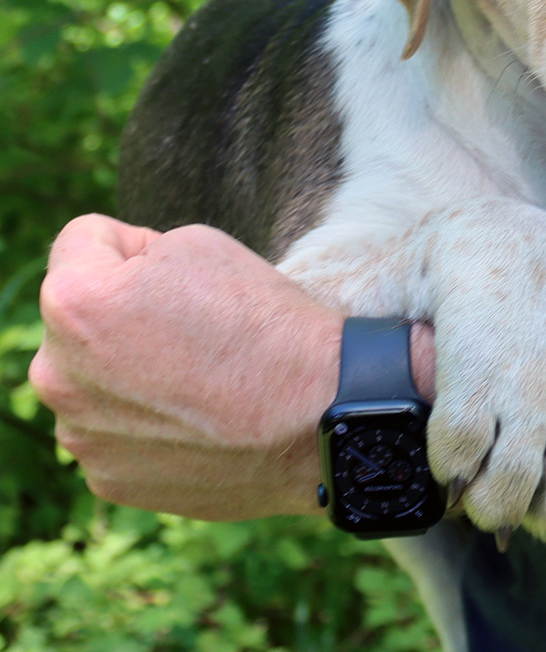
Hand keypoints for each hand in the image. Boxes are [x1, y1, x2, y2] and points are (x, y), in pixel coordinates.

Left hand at [29, 215, 351, 519]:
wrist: (316, 413)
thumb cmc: (262, 320)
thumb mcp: (199, 245)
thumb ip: (134, 254)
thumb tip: (112, 287)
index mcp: (73, 303)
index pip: (84, 239)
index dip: (142, 244)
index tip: (185, 275)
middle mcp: (56, 375)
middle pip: (81, 315)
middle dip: (124, 310)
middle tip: (196, 327)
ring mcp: (80, 437)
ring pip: (95, 377)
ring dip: (131, 369)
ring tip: (201, 376)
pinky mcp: (110, 478)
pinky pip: (117, 429)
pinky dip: (150, 420)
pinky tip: (200, 417)